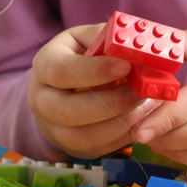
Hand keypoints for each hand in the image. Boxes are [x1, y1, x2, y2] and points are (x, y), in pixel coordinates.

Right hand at [28, 24, 153, 159]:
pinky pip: (95, 149)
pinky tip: (140, 122)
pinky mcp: (70, 147)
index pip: (62, 71)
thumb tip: (132, 45)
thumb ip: (107, 38)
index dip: (94, 71)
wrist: (65, 84)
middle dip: (110, 103)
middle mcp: (41, 100)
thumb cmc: (82, 55)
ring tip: (146, 108)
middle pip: (68, 111)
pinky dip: (121, 138)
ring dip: (118, 124)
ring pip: (81, 137)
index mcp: (44, 65)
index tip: (126, 65)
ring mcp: (52, 127)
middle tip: (141, 92)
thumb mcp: (88, 37)